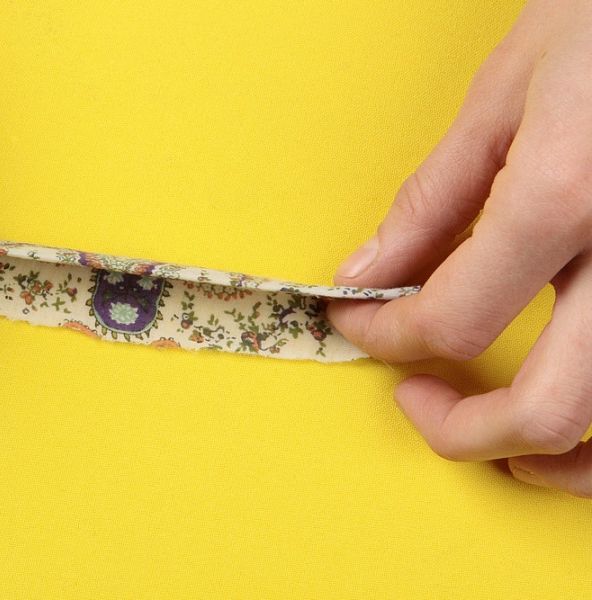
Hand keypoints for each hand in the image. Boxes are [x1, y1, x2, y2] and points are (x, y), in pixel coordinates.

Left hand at [328, 0, 591, 497]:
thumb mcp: (509, 90)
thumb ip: (434, 198)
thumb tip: (367, 272)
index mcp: (565, 197)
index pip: (449, 319)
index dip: (384, 336)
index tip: (360, 325)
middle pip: (544, 409)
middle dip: (459, 429)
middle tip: (417, 401)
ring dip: (552, 457)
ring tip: (497, 436)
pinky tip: (577, 418)